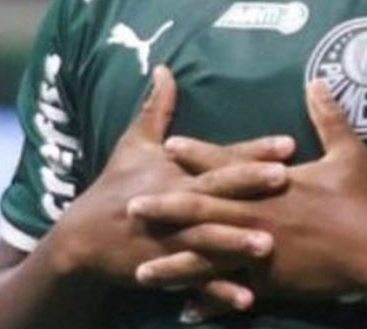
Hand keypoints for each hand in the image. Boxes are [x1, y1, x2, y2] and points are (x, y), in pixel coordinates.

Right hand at [44, 66, 293, 312]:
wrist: (80, 239)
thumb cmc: (114, 185)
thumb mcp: (133, 143)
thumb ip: (156, 107)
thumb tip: (165, 67)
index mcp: (175, 173)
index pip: (220, 158)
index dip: (252, 151)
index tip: (286, 144)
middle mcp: (175, 204)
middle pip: (217, 194)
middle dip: (249, 186)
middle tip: (285, 179)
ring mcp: (170, 239)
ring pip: (208, 241)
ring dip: (236, 243)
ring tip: (268, 245)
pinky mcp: (166, 270)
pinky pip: (196, 282)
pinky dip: (218, 292)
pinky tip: (247, 298)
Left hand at [130, 80, 366, 303]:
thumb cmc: (365, 201)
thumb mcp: (349, 152)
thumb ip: (328, 116)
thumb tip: (316, 80)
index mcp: (272, 184)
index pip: (226, 166)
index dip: (196, 155)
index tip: (167, 146)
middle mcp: (257, 217)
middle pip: (202, 211)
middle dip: (164, 208)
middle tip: (131, 206)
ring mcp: (259, 253)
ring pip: (207, 260)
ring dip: (173, 265)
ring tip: (142, 271)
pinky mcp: (270, 284)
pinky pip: (230, 295)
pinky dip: (207, 304)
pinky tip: (184, 313)